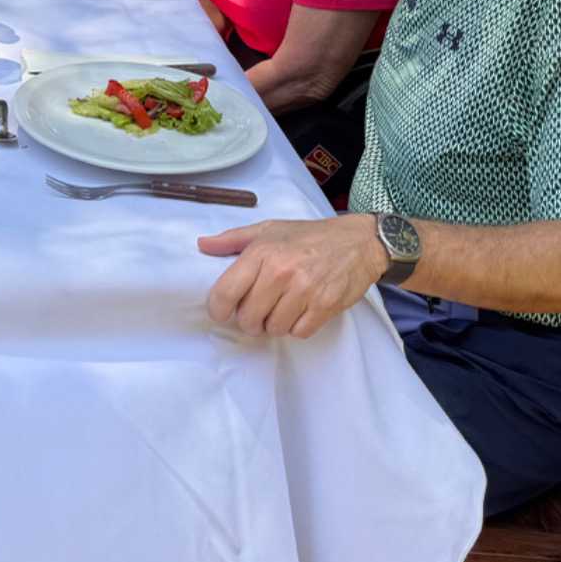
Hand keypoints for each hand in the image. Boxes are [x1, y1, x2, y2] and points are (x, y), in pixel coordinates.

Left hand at [200, 215, 385, 338]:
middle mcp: (281, 271)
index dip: (218, 309)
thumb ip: (233, 239)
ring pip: (273, 328)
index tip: (222, 312)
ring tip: (280, 309)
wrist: (358, 241)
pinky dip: (297, 327)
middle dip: (249, 320)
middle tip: (257, 312)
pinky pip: (299, 332)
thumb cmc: (309, 236)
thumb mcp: (269, 229)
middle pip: (249, 317)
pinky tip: (300, 312)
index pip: (226, 292)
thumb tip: (202, 245)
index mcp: (262, 252)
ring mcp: (305, 290)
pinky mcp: (325, 305)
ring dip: (274, 324)